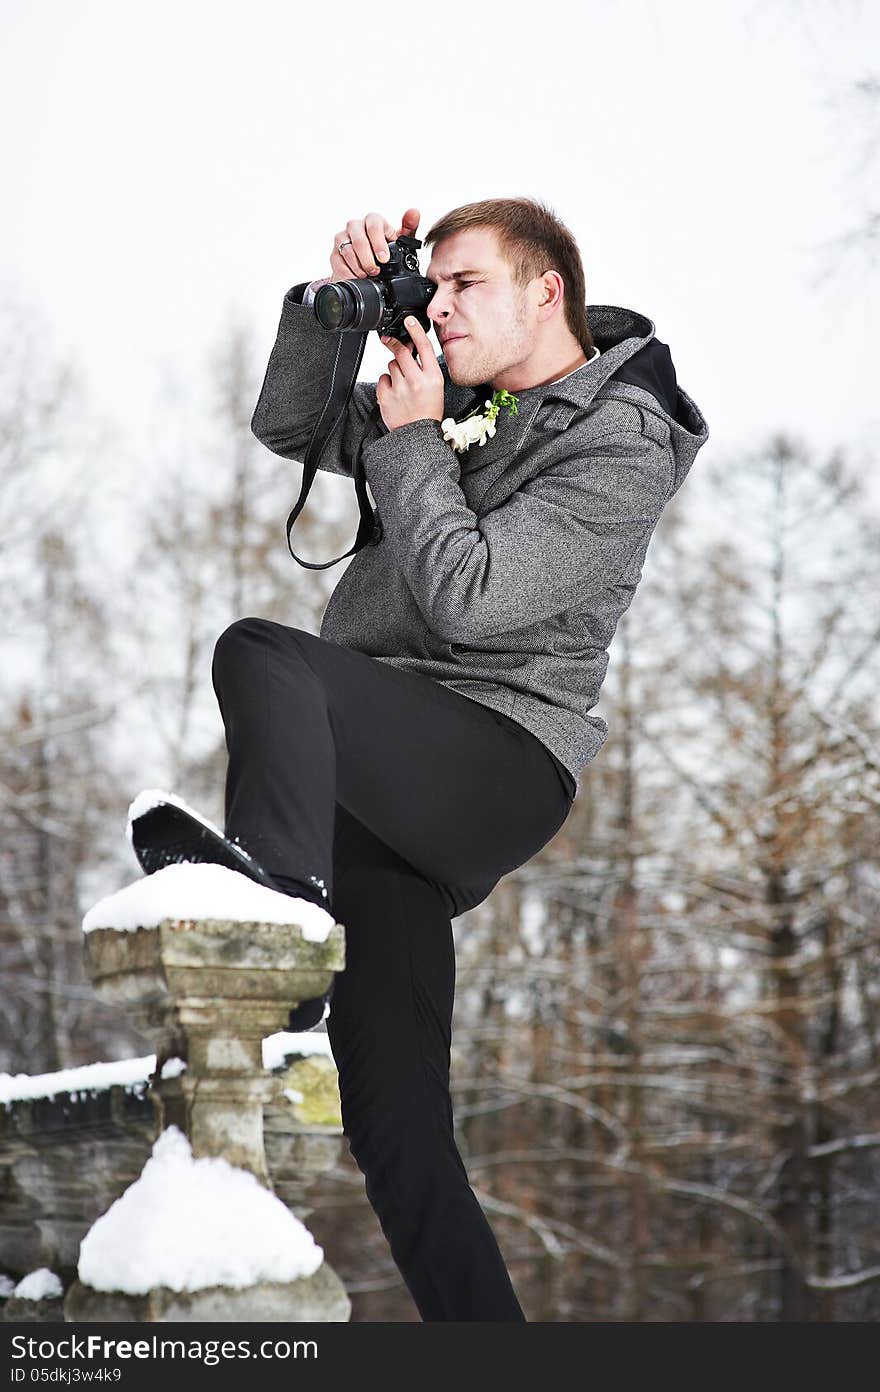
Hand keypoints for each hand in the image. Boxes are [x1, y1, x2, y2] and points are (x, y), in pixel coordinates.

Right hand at [329, 207, 420, 282]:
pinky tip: (354, 278)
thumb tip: (414, 212)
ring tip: (366, 276)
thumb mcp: (400, 243)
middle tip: (375, 271)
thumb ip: (408, 228)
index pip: (374, 224)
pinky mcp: (334, 253)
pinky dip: (347, 272)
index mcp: (373, 221)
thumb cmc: (385, 253)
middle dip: (367, 257)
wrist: (369, 269)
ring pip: (347, 250)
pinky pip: (338, 261)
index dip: (379, 242)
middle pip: (359, 239)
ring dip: (358, 266)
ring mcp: (343, 239)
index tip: (384, 259)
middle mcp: (356, 226)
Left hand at [376, 316, 444, 431]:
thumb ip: (425, 367)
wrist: (417, 434)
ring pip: (391, 364)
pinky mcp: (386, 396)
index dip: (415, 330)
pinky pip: (383, 378)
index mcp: (433, 378)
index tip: (408, 320)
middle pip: (402, 351)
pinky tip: (395, 392)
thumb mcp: (435, 386)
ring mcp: (401, 389)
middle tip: (388, 340)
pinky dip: (386, 382)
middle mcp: (417, 381)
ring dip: (394, 369)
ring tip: (401, 384)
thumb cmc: (428, 410)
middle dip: (394, 343)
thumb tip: (410, 346)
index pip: (424, 347)